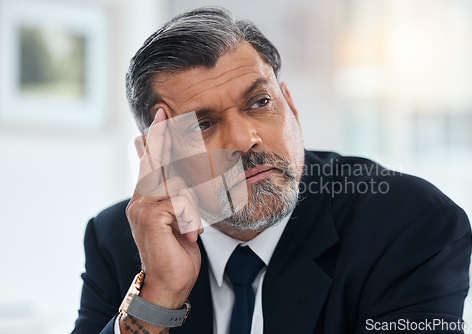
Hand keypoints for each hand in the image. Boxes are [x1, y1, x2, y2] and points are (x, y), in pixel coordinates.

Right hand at [125, 108, 203, 309]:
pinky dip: (190, 217)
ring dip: (191, 206)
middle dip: (161, 135)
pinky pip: (179, 200)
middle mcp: (139, 199)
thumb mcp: (179, 219)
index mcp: (146, 198)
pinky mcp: (150, 217)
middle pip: (154, 160)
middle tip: (164, 111)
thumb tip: (179, 177)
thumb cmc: (178, 250)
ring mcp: (141, 208)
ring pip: (175, 183)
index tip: (161, 114)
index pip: (150, 161)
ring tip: (192, 229)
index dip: (156, 137)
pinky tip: (190, 235)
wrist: (170, 282)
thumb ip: (176, 197)